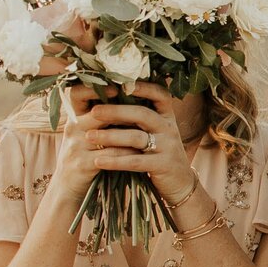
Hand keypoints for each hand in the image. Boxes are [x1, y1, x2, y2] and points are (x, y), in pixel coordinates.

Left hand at [62, 82, 201, 211]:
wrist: (180, 182)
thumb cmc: (159, 153)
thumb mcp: (155, 132)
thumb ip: (139, 118)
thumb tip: (107, 100)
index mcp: (166, 117)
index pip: (160, 95)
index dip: (143, 88)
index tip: (121, 84)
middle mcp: (169, 128)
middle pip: (142, 114)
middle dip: (116, 111)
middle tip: (93, 112)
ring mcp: (168, 147)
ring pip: (137, 137)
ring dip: (110, 136)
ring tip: (88, 137)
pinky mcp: (163, 166)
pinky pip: (136, 162)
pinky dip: (115, 161)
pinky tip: (98, 161)